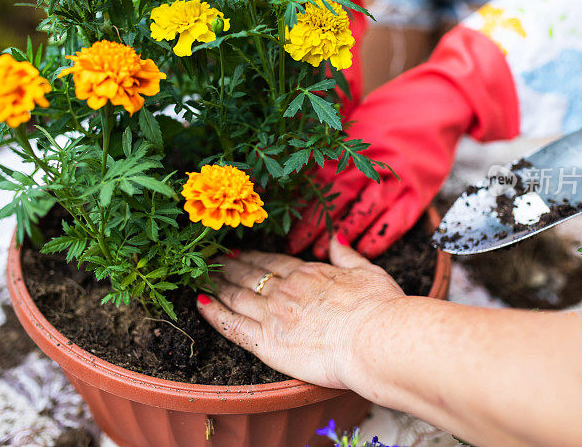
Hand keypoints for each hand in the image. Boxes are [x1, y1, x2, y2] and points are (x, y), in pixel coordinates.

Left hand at [195, 236, 404, 388]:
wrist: (374, 339)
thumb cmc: (379, 309)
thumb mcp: (369, 272)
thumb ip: (347, 255)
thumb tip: (337, 239)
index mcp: (308, 273)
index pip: (273, 263)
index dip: (253, 257)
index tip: (239, 252)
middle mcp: (286, 290)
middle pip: (250, 275)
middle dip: (230, 267)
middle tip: (212, 260)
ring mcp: (273, 314)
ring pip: (237, 296)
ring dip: (218, 285)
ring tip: (202, 277)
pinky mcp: (266, 342)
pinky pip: (232, 325)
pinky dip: (214, 313)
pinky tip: (201, 303)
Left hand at [288, 25, 520, 258]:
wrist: (442, 103)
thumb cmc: (393, 110)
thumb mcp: (358, 118)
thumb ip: (332, 140)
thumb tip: (296, 158)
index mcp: (355, 142)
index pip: (321, 180)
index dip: (303, 206)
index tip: (287, 226)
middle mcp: (374, 161)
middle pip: (338, 200)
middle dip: (316, 226)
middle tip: (297, 248)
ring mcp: (398, 177)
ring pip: (364, 212)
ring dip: (342, 236)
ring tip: (321, 254)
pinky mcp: (420, 190)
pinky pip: (397, 221)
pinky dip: (379, 238)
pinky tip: (362, 252)